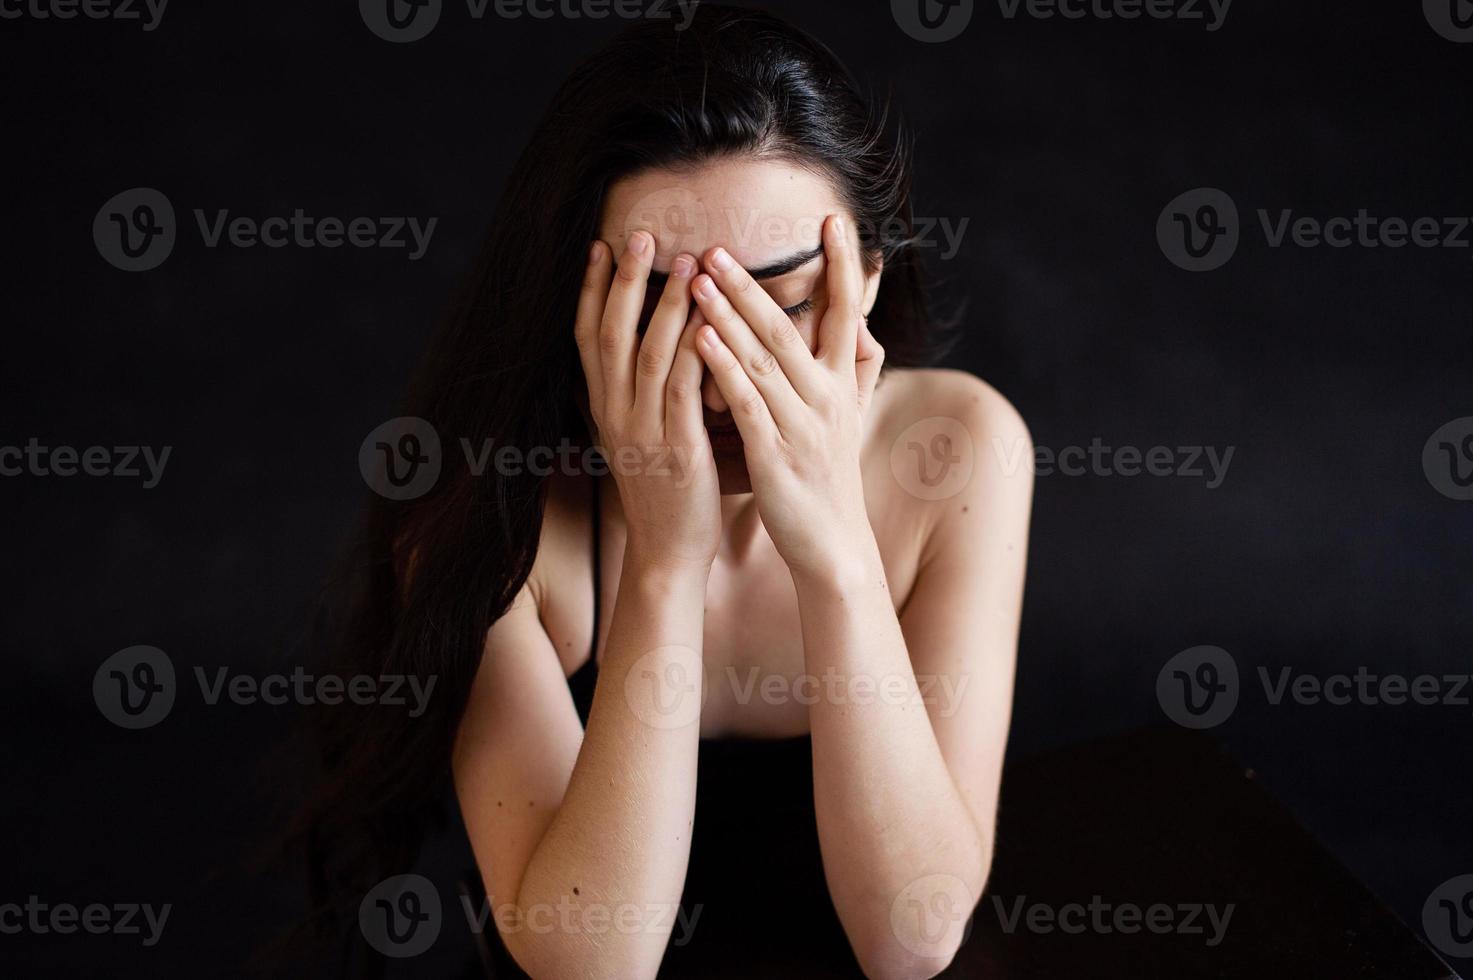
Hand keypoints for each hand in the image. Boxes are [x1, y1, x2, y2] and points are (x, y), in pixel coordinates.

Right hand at [575, 232, 721, 570]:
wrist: (668, 550)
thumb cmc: (664, 488)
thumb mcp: (639, 434)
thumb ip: (641, 390)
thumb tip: (647, 343)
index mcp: (604, 408)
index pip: (587, 338)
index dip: (590, 290)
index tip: (600, 245)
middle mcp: (615, 414)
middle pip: (611, 335)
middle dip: (625, 282)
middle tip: (642, 235)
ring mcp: (643, 432)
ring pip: (649, 356)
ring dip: (667, 305)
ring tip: (688, 261)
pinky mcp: (677, 450)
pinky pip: (684, 391)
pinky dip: (695, 353)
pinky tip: (710, 321)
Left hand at [690, 214, 885, 577]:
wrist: (833, 545)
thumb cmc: (832, 476)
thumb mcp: (853, 418)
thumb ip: (859, 370)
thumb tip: (867, 326)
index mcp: (843, 385)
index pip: (847, 312)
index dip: (844, 265)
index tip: (835, 218)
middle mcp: (826, 397)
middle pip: (790, 328)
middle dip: (753, 283)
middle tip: (718, 244)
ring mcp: (801, 425)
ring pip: (763, 358)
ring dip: (729, 313)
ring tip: (698, 276)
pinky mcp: (775, 454)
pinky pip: (746, 402)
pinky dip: (724, 367)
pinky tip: (699, 338)